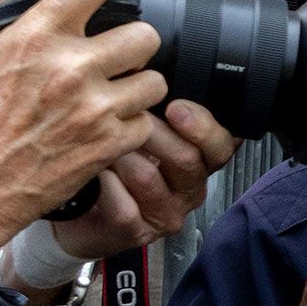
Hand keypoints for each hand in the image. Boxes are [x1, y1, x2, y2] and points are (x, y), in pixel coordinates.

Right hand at [0, 0, 166, 243]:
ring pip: (153, 81)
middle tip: (116, 52)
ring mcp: (94, 109)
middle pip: (144, 34)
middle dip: (133, 40)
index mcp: (37, 35)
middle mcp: (72, 67)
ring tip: (114, 92)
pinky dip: (132, 126)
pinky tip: (107, 126)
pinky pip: (145, 124)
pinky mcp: (105, 147)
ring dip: (137, 85)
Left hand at [49, 102, 237, 261]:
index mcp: (200, 157)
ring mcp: (167, 212)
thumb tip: (155, 73)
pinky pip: (124, 207)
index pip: (223, 142)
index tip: (176, 106)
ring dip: (122, 155)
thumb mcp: (143, 125)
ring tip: (101, 142)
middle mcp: (190, 186)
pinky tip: (95, 175)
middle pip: (189, 159)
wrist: (83, 208)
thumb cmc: (116, 161)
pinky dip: (105, 185)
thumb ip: (159, 103)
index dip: (203, 125)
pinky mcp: (139, 232)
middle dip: (155, 133)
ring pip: (151, 179)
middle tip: (129, 117)